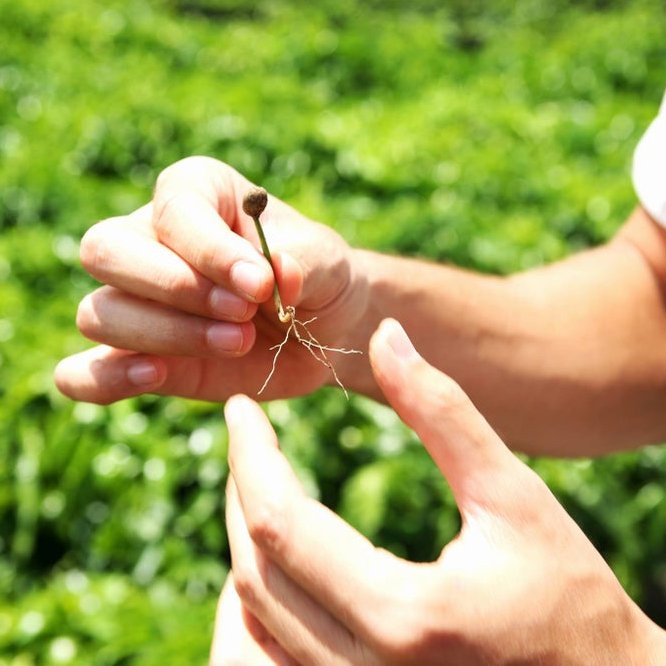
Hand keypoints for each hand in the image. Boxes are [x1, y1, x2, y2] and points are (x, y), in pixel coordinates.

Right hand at [55, 156, 367, 402]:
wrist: (324, 330)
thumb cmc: (319, 278)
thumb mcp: (326, 260)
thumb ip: (301, 261)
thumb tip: (271, 274)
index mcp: (197, 193)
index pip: (174, 210)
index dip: (210, 250)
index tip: (261, 284)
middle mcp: (152, 241)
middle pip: (106, 252)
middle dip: (175, 289)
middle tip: (242, 315)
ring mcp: (139, 302)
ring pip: (99, 313)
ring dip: (165, 335)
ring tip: (238, 344)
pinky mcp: (141, 358)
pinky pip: (85, 372)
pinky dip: (105, 379)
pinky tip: (154, 377)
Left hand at [217, 319, 663, 664]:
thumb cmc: (570, 596)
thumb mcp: (514, 495)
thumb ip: (444, 412)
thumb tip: (387, 337)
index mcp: (403, 613)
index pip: (281, 523)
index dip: (250, 455)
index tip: (240, 408)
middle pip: (256, 570)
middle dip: (238, 491)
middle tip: (246, 436)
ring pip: (256, 615)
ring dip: (245, 538)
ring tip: (254, 478)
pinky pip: (274, 650)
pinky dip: (263, 591)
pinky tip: (278, 547)